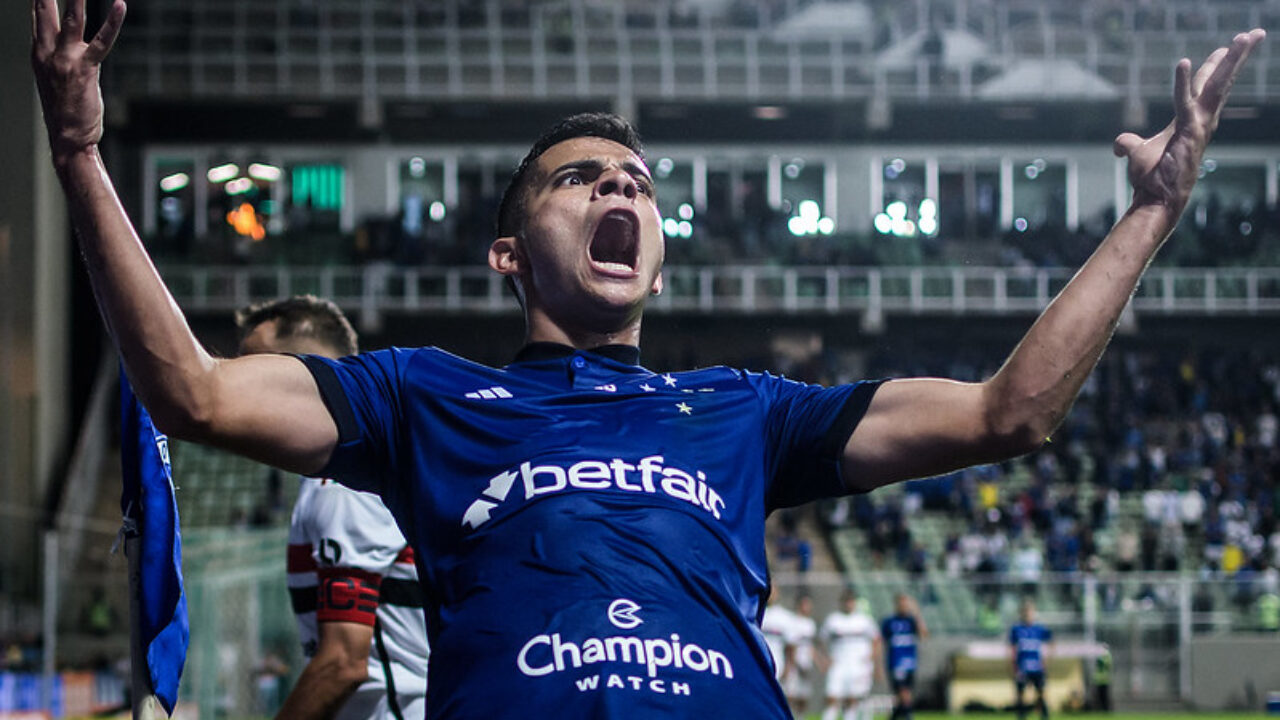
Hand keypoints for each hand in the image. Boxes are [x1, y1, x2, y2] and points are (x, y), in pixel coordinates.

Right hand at [31, 0, 125, 159]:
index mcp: (38, 53)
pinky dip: (112, 22)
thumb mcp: (54, 78)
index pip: (37, 16)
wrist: (67, 138)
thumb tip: (65, 45)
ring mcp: (65, 60)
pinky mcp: (85, 68)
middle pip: (44, 11)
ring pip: (71, 19)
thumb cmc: (65, 111)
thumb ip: (57, 57)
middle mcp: (46, 52)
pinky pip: (102, 41)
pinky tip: (119, 4)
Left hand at [1113, 29, 1264, 215]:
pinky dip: (1183, 82)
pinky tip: (1182, 62)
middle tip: (1253, 33)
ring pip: (1217, 85)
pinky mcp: (1190, 131)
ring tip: (1243, 38)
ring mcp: (1200, 125)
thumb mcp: (1137, 153)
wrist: (1155, 198)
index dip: (1216, 67)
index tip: (1227, 47)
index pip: (1206, 87)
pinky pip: (1185, 101)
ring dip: (1230, 60)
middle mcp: (1202, 120)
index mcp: (1191, 120)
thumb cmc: (1151, 178)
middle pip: (1221, 81)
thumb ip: (1128, 143)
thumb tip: (1119, 145)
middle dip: (1237, 57)